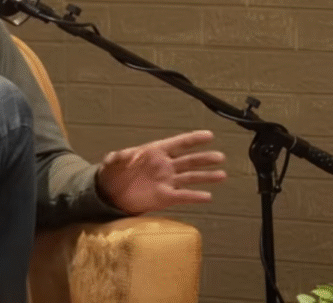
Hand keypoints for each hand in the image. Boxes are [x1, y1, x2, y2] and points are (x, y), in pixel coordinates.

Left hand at [96, 130, 225, 214]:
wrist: (110, 193)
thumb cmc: (113, 173)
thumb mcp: (112, 162)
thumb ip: (117, 158)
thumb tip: (118, 155)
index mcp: (155, 152)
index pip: (178, 143)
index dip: (193, 139)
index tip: (209, 135)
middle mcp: (165, 166)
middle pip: (189, 160)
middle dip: (204, 158)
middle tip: (220, 157)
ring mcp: (166, 181)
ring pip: (190, 177)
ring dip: (206, 176)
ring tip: (222, 175)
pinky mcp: (165, 197)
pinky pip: (183, 196)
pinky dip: (195, 196)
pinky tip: (207, 196)